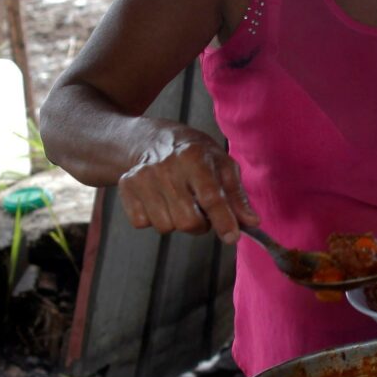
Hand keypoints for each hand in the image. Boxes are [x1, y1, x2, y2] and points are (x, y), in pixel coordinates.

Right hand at [118, 125, 257, 241]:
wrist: (152, 139)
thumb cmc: (194, 154)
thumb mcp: (222, 165)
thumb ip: (236, 196)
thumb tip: (251, 222)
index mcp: (194, 156)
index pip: (210, 196)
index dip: (223, 220)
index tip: (232, 237)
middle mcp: (166, 166)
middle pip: (187, 220)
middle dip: (200, 225)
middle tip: (201, 211)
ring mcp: (142, 177)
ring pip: (165, 226)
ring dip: (177, 222)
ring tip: (179, 202)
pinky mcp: (126, 187)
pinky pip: (143, 223)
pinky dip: (154, 219)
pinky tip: (160, 201)